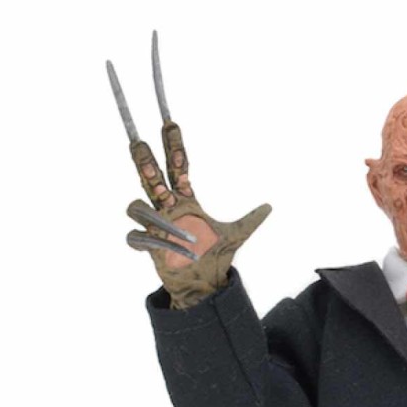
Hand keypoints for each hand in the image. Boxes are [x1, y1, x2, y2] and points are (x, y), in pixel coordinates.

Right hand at [107, 32, 270, 308]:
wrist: (202, 288)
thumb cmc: (214, 259)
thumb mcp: (237, 235)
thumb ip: (252, 218)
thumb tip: (271, 205)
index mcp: (184, 198)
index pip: (176, 162)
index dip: (172, 141)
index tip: (172, 118)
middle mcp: (164, 206)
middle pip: (145, 171)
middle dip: (141, 156)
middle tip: (137, 137)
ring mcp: (152, 224)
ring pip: (136, 205)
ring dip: (158, 220)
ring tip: (186, 240)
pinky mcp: (145, 245)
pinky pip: (136, 236)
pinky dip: (154, 243)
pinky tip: (171, 252)